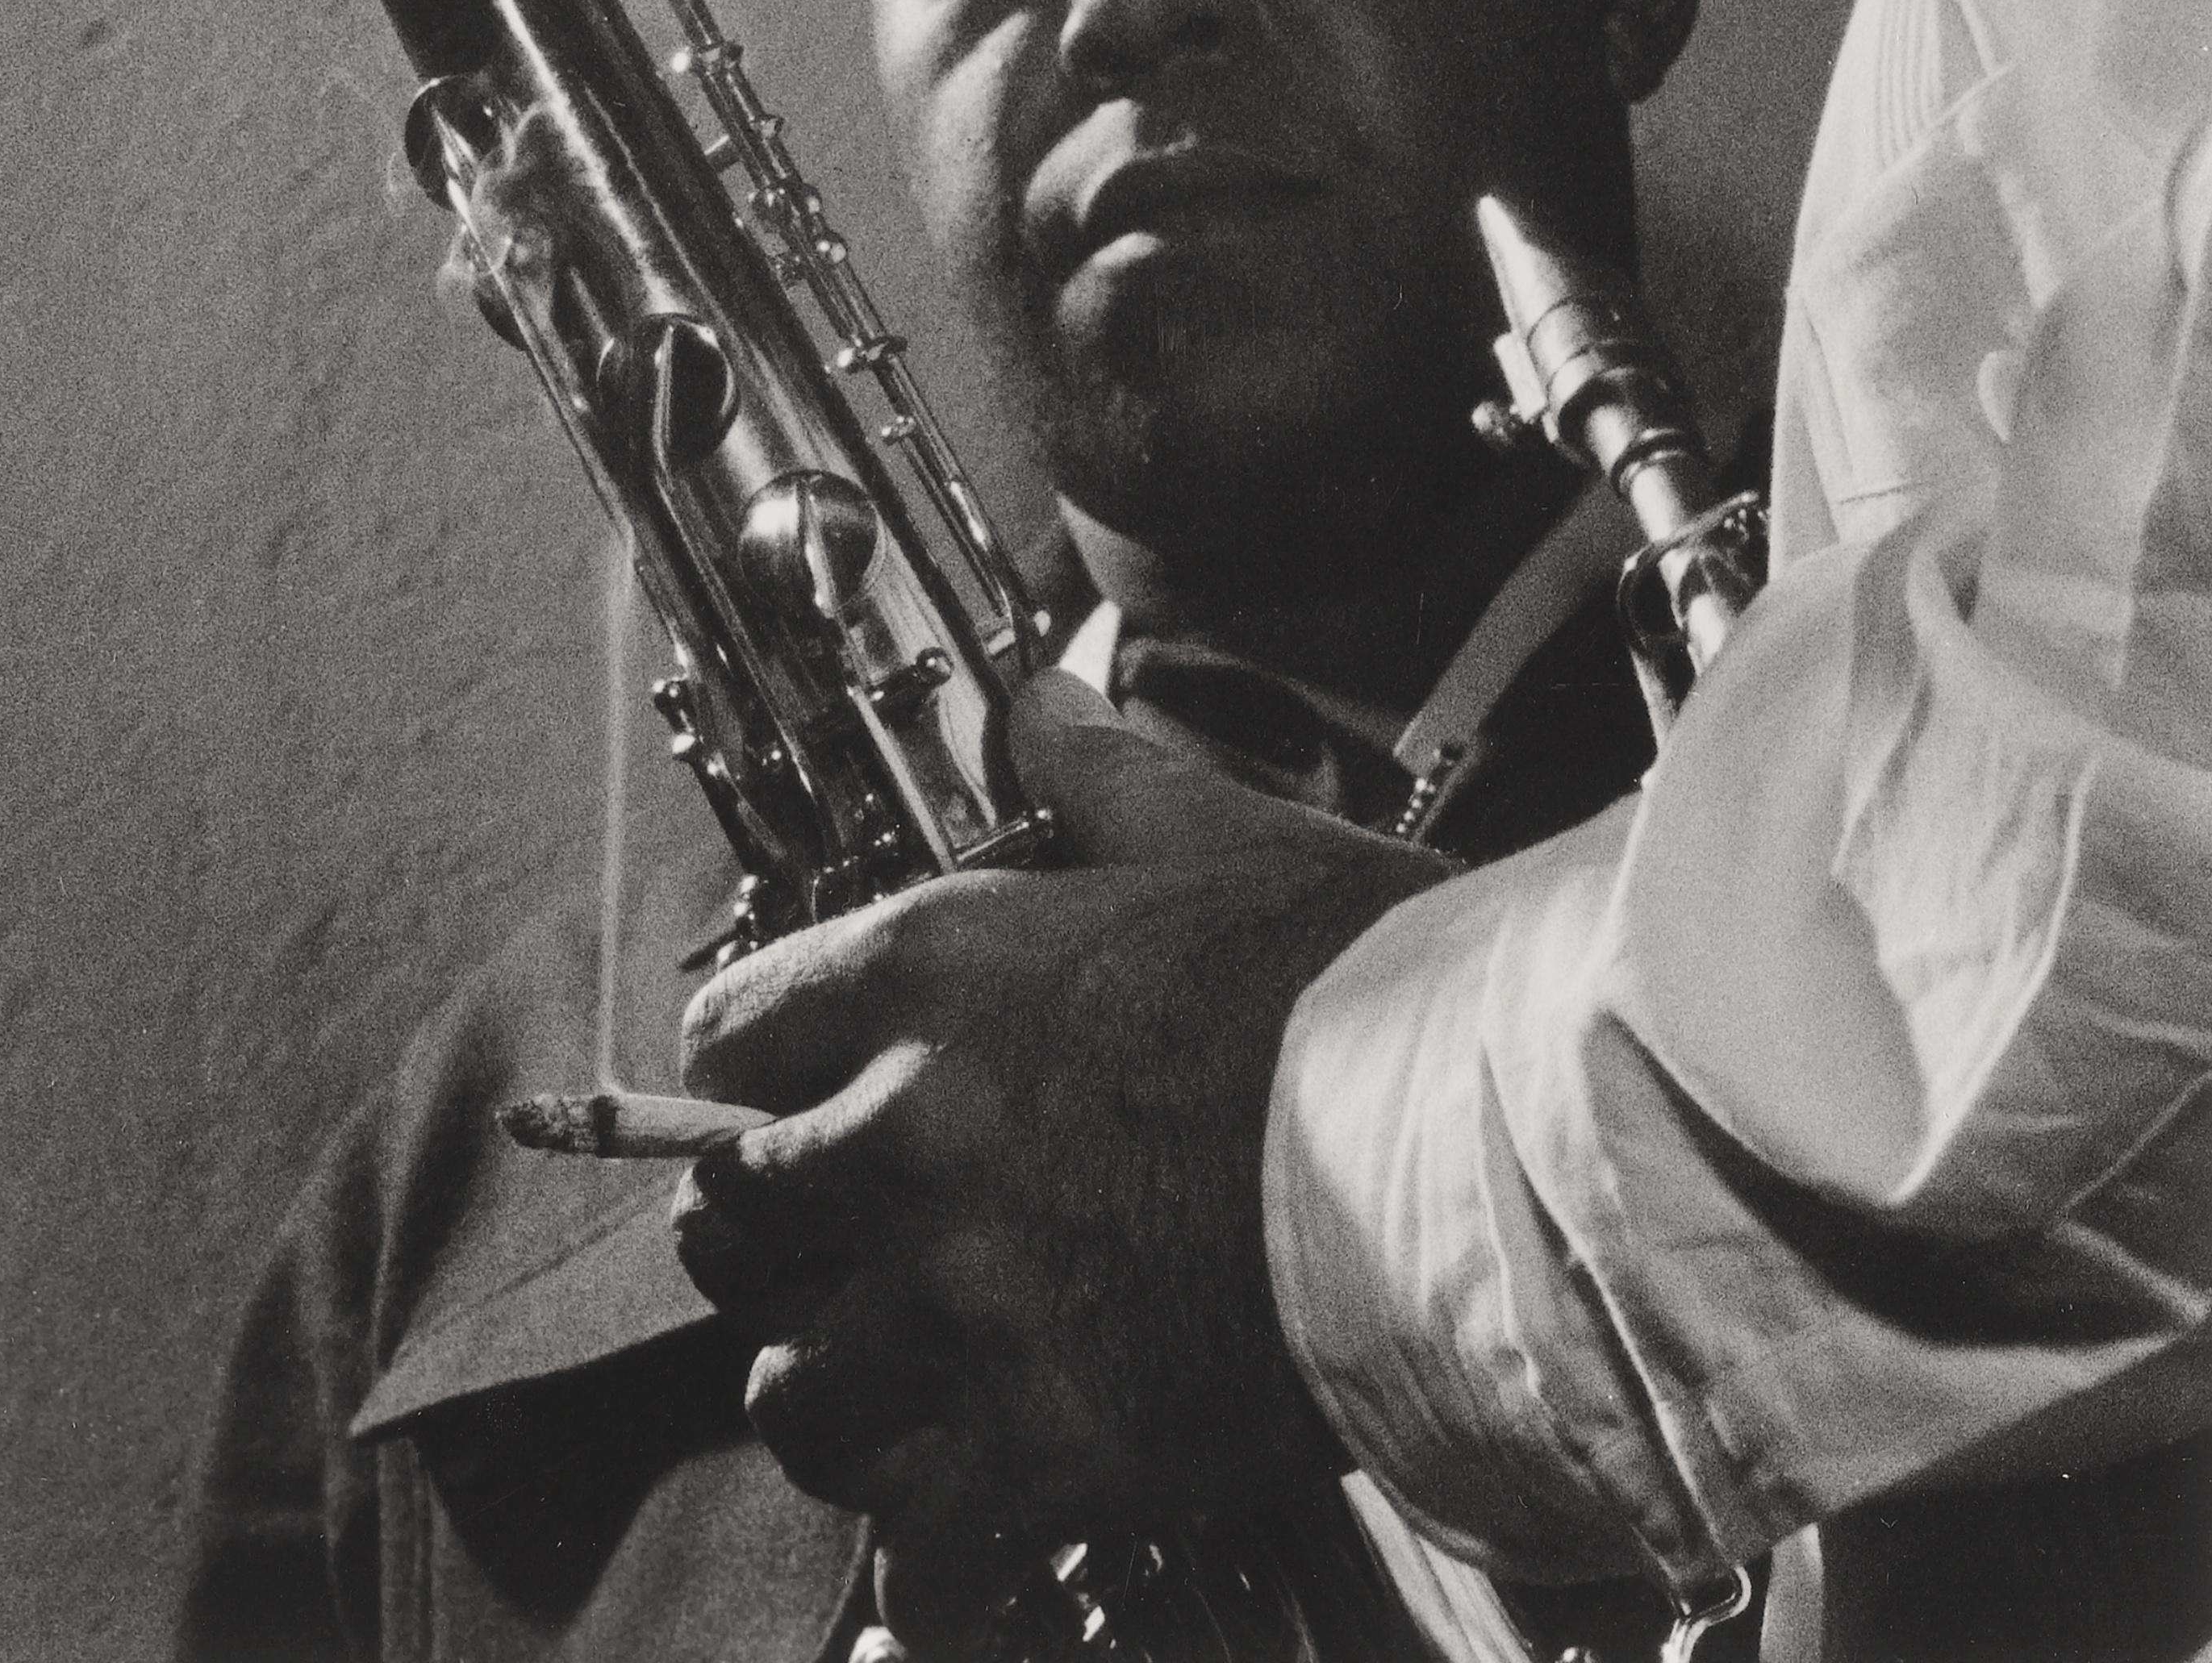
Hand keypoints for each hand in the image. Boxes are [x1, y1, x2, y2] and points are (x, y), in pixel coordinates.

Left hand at [672, 670, 1449, 1655]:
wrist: (1482, 1146)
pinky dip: (906, 1497)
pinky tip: (958, 1468)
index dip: (753, 1067)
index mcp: (937, 972)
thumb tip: (1039, 705)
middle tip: (837, 1236)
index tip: (789, 1094)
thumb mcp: (1222, 839)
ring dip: (830, 1371)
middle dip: (775, 1224)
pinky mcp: (1038, 1442)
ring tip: (896, 1362)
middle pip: (734, 1211)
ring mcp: (964, 1299)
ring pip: (789, 1378)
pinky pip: (891, 1505)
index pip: (729, 1033)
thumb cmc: (1365, 984)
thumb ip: (1100, 779)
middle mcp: (914, 1132)